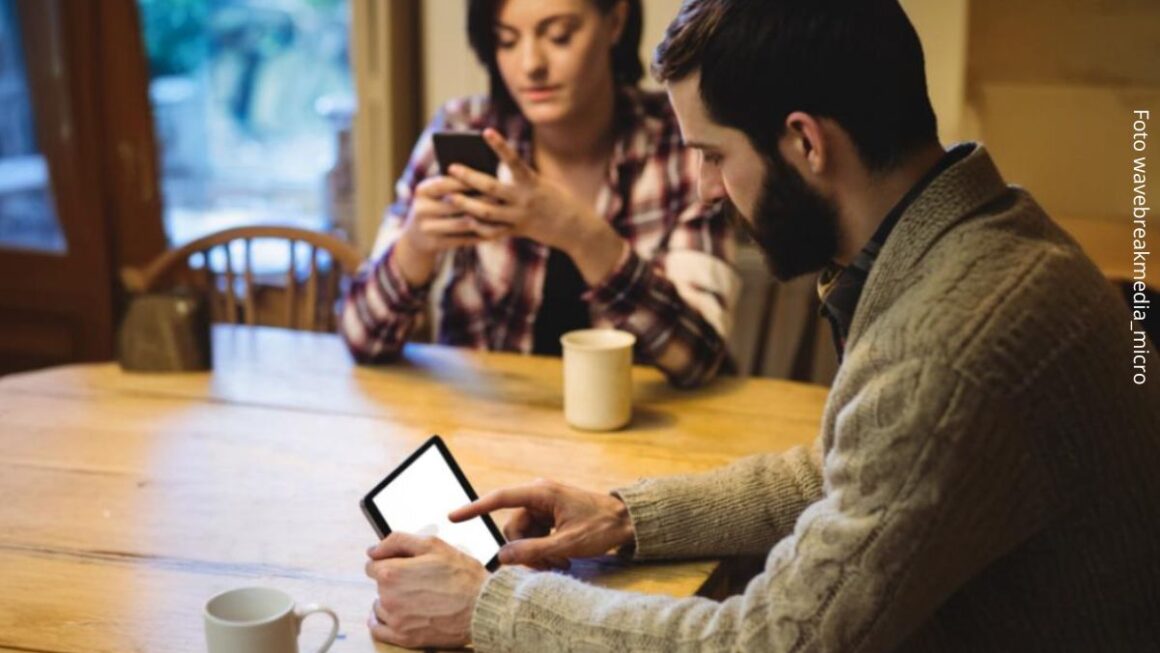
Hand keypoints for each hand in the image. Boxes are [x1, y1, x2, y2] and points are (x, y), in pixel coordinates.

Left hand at [363, 532, 487, 649]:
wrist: (482, 608)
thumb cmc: (462, 575)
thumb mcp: (433, 545)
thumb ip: (398, 541)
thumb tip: (373, 550)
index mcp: (392, 572)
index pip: (372, 565)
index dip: (389, 561)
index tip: (404, 565)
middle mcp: (388, 597)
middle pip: (379, 585)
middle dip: (394, 581)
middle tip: (419, 581)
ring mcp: (395, 619)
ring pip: (379, 606)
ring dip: (391, 601)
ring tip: (417, 598)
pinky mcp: (403, 638)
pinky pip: (378, 629)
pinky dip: (383, 622)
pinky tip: (398, 616)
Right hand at [394, 175, 511, 285]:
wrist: (416, 238)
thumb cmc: (435, 207)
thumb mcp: (436, 194)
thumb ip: (453, 185)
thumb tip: (483, 176)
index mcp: (422, 191)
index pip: (446, 183)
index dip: (467, 181)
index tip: (489, 177)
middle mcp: (421, 209)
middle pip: (456, 204)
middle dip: (480, 200)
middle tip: (501, 197)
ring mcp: (427, 228)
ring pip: (462, 223)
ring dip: (483, 219)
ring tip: (501, 213)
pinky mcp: (435, 244)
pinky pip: (463, 239)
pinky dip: (480, 234)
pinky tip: (495, 230)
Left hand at [444, 129, 609, 253]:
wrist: (575, 228)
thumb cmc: (555, 200)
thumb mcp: (540, 184)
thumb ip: (517, 180)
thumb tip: (486, 175)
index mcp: (532, 182)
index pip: (513, 160)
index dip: (500, 146)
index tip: (486, 131)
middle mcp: (525, 199)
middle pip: (491, 187)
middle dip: (469, 177)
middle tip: (451, 168)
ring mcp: (520, 217)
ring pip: (487, 212)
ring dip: (466, 204)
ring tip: (450, 196)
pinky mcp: (518, 231)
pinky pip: (493, 231)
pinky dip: (478, 226)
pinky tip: (466, 220)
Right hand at [450, 479, 634, 569]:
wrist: (627, 520)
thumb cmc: (601, 526)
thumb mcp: (568, 543)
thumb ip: (534, 550)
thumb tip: (503, 556)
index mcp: (541, 493)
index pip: (499, 498)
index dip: (474, 508)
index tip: (453, 516)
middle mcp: (539, 495)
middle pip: (513, 526)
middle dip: (525, 548)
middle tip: (549, 563)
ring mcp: (544, 506)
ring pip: (523, 534)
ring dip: (537, 551)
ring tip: (561, 560)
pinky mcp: (550, 516)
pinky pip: (535, 535)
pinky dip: (543, 548)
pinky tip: (562, 556)